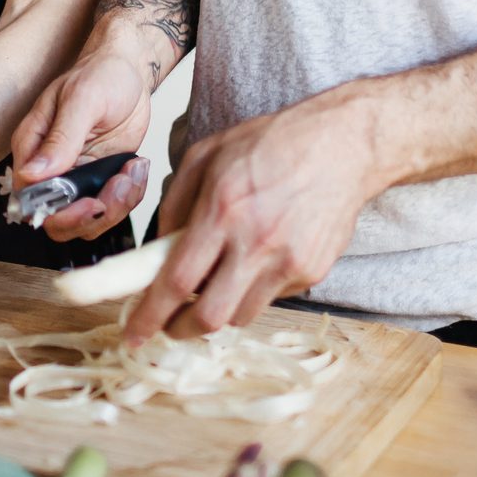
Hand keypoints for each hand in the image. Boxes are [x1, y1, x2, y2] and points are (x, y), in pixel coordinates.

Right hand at [10, 46, 156, 241]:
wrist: (128, 71)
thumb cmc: (101, 75)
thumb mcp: (82, 100)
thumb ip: (61, 139)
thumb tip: (32, 175)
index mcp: (31, 148)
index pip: (31, 199)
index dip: (59, 212)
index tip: (92, 202)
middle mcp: (49, 169)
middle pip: (57, 221)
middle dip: (93, 216)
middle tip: (120, 187)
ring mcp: (75, 178)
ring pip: (87, 222)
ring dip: (116, 206)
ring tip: (133, 171)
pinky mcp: (99, 180)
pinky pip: (111, 208)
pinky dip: (130, 196)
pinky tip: (138, 167)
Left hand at [124, 87, 376, 344]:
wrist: (343, 144)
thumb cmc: (272, 143)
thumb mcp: (206, 154)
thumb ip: (175, 203)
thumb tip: (158, 248)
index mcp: (222, 210)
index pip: (177, 280)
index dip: (151, 315)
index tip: (133, 333)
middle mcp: (256, 242)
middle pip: (209, 316)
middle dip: (181, 329)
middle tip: (171, 323)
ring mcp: (288, 261)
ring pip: (241, 316)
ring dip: (221, 308)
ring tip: (219, 280)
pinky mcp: (311, 272)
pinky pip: (271, 299)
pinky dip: (254, 291)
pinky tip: (258, 259)